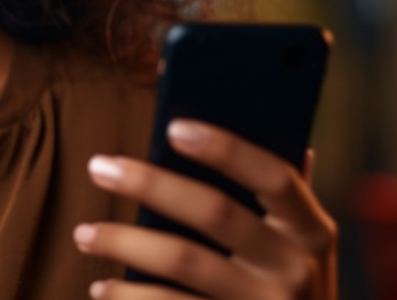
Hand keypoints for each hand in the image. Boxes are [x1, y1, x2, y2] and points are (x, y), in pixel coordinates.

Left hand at [72, 119, 337, 298]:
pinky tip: (102, 287)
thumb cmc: (284, 283)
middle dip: (151, 184)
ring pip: (184, 262)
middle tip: (98, 167)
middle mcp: (296, 270)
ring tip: (84, 233)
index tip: (173, 127)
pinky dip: (129, 297)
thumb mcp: (295, 242)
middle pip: (216, 213)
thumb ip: (273, 191)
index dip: (227, 149)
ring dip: (125, 242)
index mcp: (312, 230)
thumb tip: (242, 114)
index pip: (275, 176)